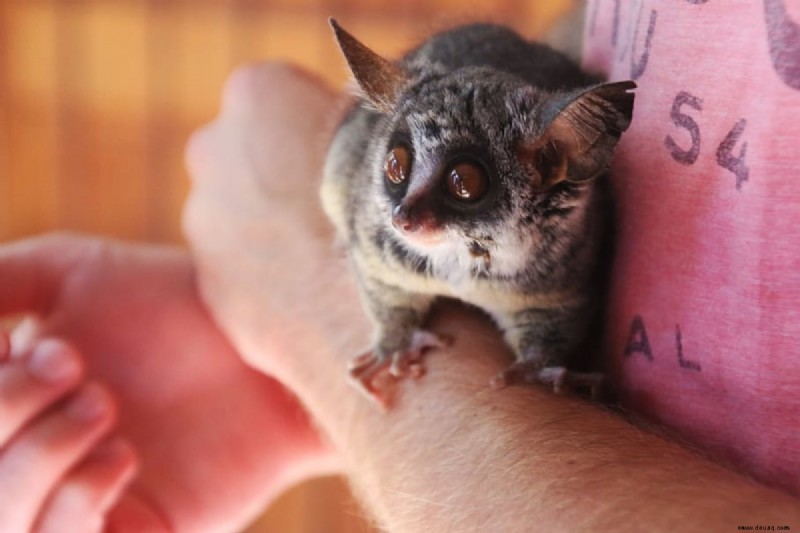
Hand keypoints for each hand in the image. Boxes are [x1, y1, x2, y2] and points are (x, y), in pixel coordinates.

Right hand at [0, 235, 335, 530]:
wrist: (262, 342)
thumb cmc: (171, 302)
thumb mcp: (68, 273)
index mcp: (10, 410)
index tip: (27, 345)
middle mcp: (33, 462)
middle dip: (2, 410)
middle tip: (72, 363)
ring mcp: (78, 509)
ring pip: (2, 520)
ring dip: (36, 456)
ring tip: (103, 403)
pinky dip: (77, 499)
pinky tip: (124, 454)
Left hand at [184, 63, 370, 388]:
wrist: (369, 308)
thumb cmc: (391, 212)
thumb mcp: (384, 133)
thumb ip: (347, 117)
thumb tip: (349, 119)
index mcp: (256, 96)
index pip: (282, 97)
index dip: (316, 126)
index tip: (344, 157)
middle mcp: (213, 150)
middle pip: (246, 155)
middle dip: (276, 175)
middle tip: (329, 207)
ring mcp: (204, 221)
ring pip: (236, 216)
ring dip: (268, 230)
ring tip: (322, 255)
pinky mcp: (209, 284)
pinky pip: (239, 272)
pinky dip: (267, 279)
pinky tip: (308, 290)